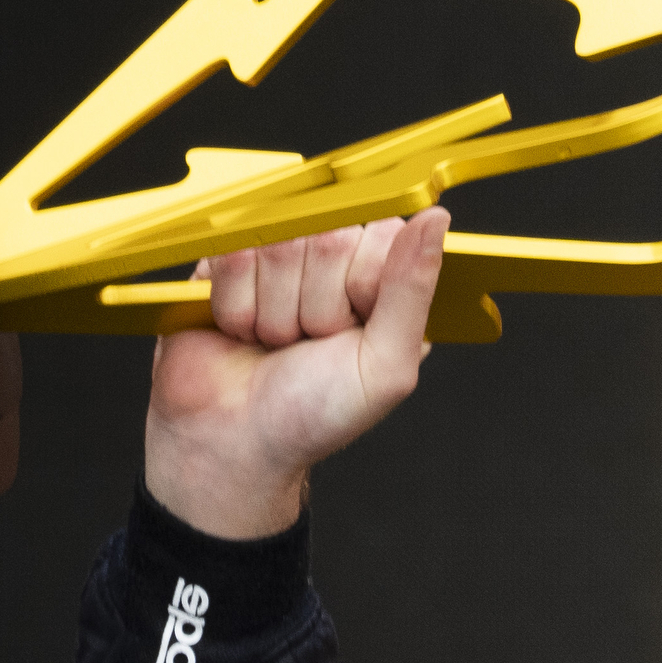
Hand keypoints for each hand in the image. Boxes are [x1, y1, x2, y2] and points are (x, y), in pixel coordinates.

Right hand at [141, 208, 448, 537]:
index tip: (352, 329)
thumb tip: (436, 220)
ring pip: (277, 244)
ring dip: (273, 312)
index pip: (383, 233)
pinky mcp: (225, 256)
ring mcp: (276, 252)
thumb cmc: (316, 414)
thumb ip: (413, 291)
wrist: (235, 443)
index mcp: (380, 276)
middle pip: (327, 238)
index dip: (363, 286)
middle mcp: (332, 257)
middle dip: (315, 308)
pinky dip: (235, 305)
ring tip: (275, 341)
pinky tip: (241, 330)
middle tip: (308, 343)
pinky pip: (231, 253)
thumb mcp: (385, 366)